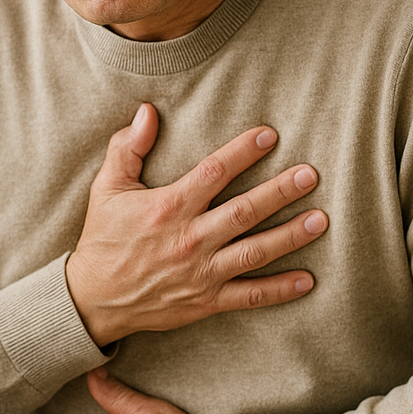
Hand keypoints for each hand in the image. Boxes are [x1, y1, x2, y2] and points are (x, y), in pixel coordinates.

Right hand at [65, 104, 326, 347]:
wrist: (93, 300)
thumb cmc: (102, 239)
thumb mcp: (106, 188)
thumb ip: (127, 148)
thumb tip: (146, 112)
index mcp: (168, 207)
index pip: (214, 172)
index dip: (243, 152)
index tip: (269, 135)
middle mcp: (189, 240)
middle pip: (244, 212)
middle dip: (280, 192)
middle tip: (311, 175)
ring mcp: (200, 273)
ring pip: (253, 252)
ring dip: (289, 236)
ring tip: (320, 220)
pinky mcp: (205, 301)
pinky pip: (249, 296)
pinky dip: (279, 290)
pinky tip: (308, 279)